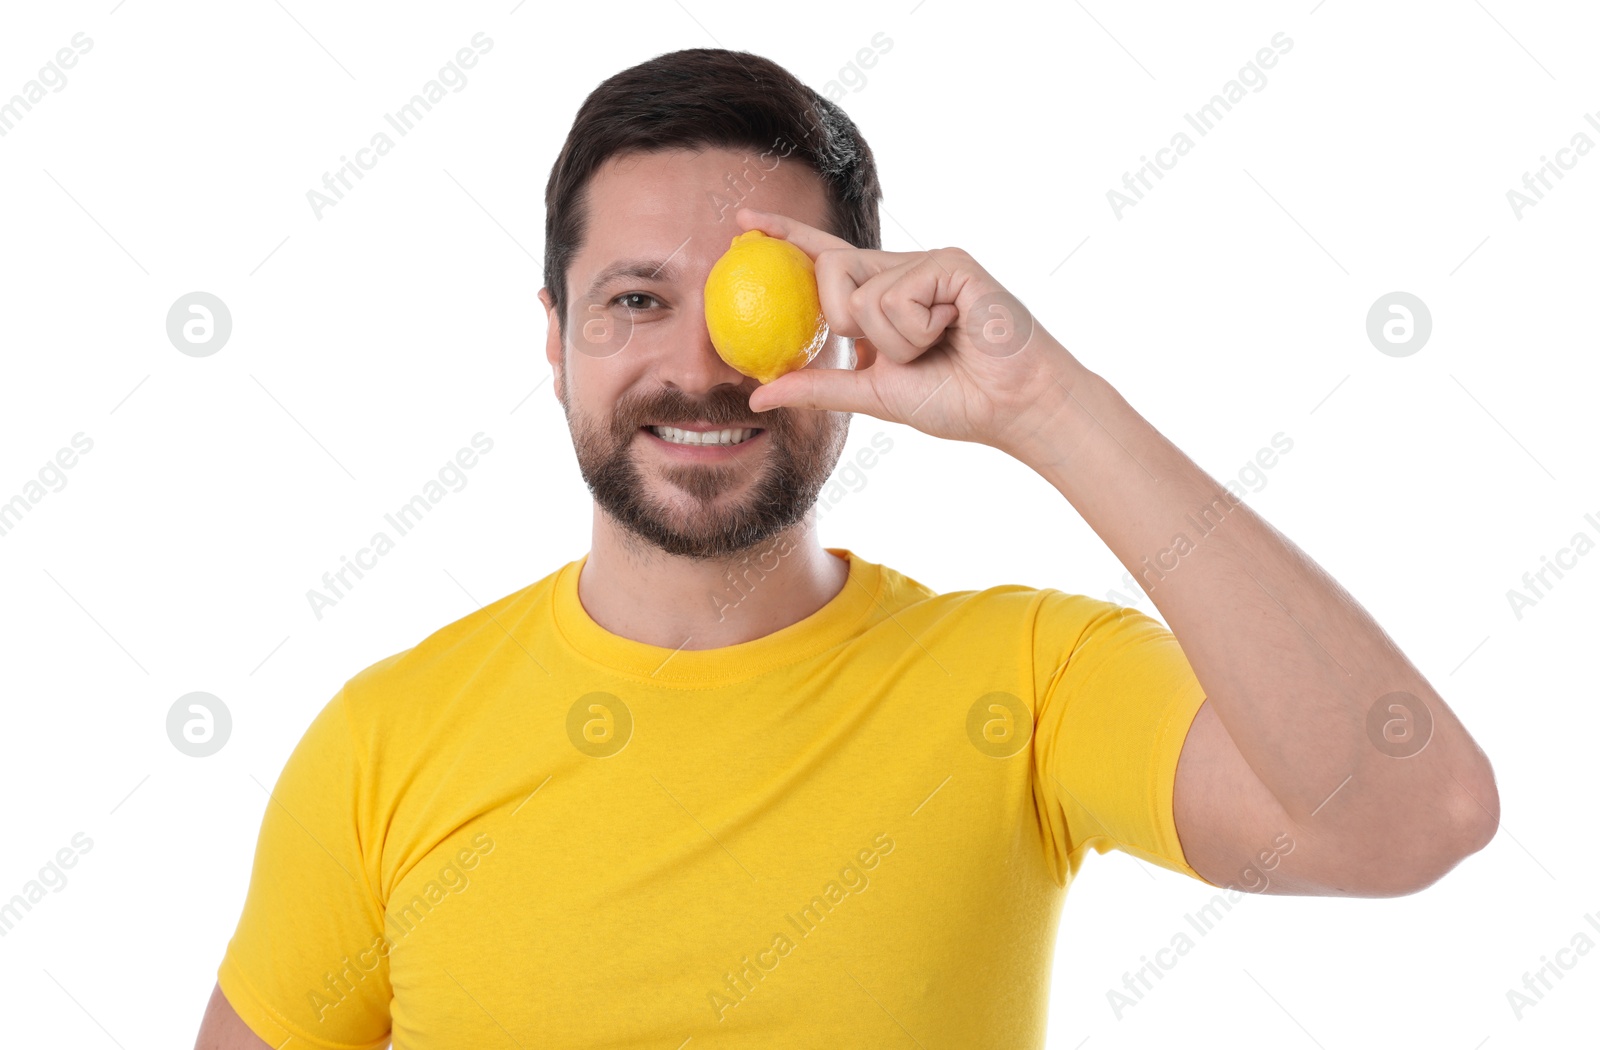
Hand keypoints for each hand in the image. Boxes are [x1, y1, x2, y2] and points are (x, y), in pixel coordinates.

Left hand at [737, 207, 1082, 452]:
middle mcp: (902, 270)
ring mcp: (927, 262)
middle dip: (849, 323)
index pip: (825, 258)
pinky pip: (898, 297)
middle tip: (901, 349)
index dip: (785, 237)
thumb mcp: (873, 394)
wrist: (1012, 407)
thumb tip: (756, 395)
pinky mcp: (951, 261)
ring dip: (895, 342)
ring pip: (863, 295)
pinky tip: (954, 332)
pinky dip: (918, 332)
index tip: (742, 224)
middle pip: (830, 273)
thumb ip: (819, 387)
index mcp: (883, 294)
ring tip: (938, 346)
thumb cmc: (957, 399)